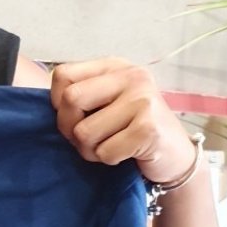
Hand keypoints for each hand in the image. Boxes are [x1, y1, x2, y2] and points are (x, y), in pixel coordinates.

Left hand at [50, 57, 196, 183]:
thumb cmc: (132, 130)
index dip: (58, 103)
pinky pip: (105, 151)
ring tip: (111, 146)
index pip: (63, 75)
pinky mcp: (148, 129)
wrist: (175, 156)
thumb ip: (81, 96)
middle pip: (70, 99)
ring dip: (90, 149)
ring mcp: (143, 100)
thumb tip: (51, 104)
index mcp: (115, 66)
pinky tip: (126, 153)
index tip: (75, 116)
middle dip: (70, 129)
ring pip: (84, 131)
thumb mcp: (107, 103)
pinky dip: (109, 160)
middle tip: (88, 139)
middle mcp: (131, 76)